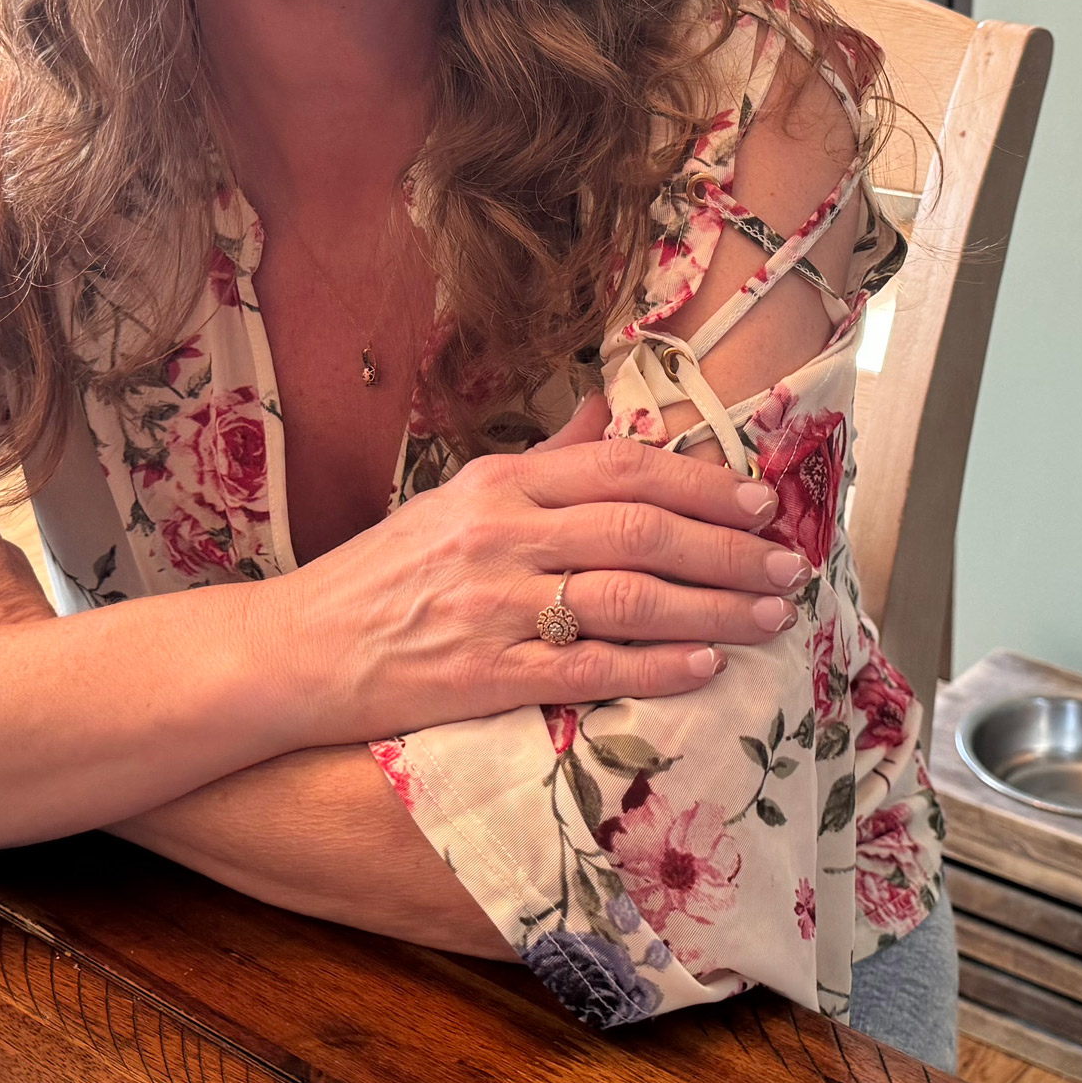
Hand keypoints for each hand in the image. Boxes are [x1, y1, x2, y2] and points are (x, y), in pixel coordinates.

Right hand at [262, 392, 803, 746]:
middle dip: (729, 548)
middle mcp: (501, 535)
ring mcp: (494, 606)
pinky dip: (656, 668)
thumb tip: (607, 406)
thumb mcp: (458, 497)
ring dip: (713, 608)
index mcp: (499, 483)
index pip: (622, 466)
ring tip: (769, 617)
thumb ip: (543, 457)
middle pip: (641, 528)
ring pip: (630, 597)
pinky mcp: (485, 676)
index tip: (762, 499)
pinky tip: (705, 668)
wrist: (294, 649)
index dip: (702, 480)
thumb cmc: (383, 575)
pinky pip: (589, 668)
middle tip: (787, 564)